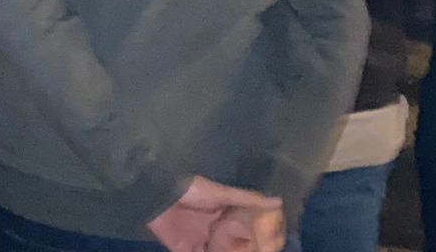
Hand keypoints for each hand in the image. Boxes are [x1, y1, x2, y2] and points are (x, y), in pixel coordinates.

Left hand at [148, 178, 282, 251]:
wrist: (157, 193)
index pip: (242, 234)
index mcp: (222, 217)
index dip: (253, 243)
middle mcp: (212, 231)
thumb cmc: (191, 189)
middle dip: (238, 250)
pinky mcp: (183, 249)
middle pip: (230, 248)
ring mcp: (198, 241)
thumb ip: (247, 199)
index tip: (268, 248)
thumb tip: (279, 200)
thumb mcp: (221, 194)